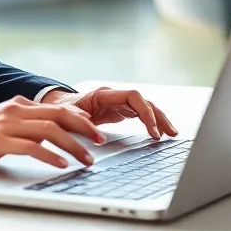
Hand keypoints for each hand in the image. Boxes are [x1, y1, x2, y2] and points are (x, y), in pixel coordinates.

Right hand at [0, 96, 106, 169]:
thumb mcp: (3, 125)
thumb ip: (25, 125)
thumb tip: (52, 134)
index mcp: (18, 105)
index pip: (57, 108)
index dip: (80, 119)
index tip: (96, 131)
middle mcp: (15, 111)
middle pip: (58, 115)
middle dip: (84, 129)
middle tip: (100, 142)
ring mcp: (5, 125)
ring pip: (49, 131)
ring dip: (72, 146)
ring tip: (86, 160)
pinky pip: (29, 147)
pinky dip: (49, 155)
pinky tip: (60, 164)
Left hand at [42, 87, 177, 141]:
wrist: (57, 108)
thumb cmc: (61, 111)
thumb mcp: (68, 117)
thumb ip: (79, 121)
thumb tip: (93, 131)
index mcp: (103, 95)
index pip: (132, 97)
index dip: (145, 112)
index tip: (152, 130)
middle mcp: (114, 96)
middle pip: (143, 101)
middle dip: (158, 116)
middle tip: (168, 134)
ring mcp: (118, 103)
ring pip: (145, 107)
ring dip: (159, 119)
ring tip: (172, 134)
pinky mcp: (119, 111)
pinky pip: (140, 114)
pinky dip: (151, 122)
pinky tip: (159, 133)